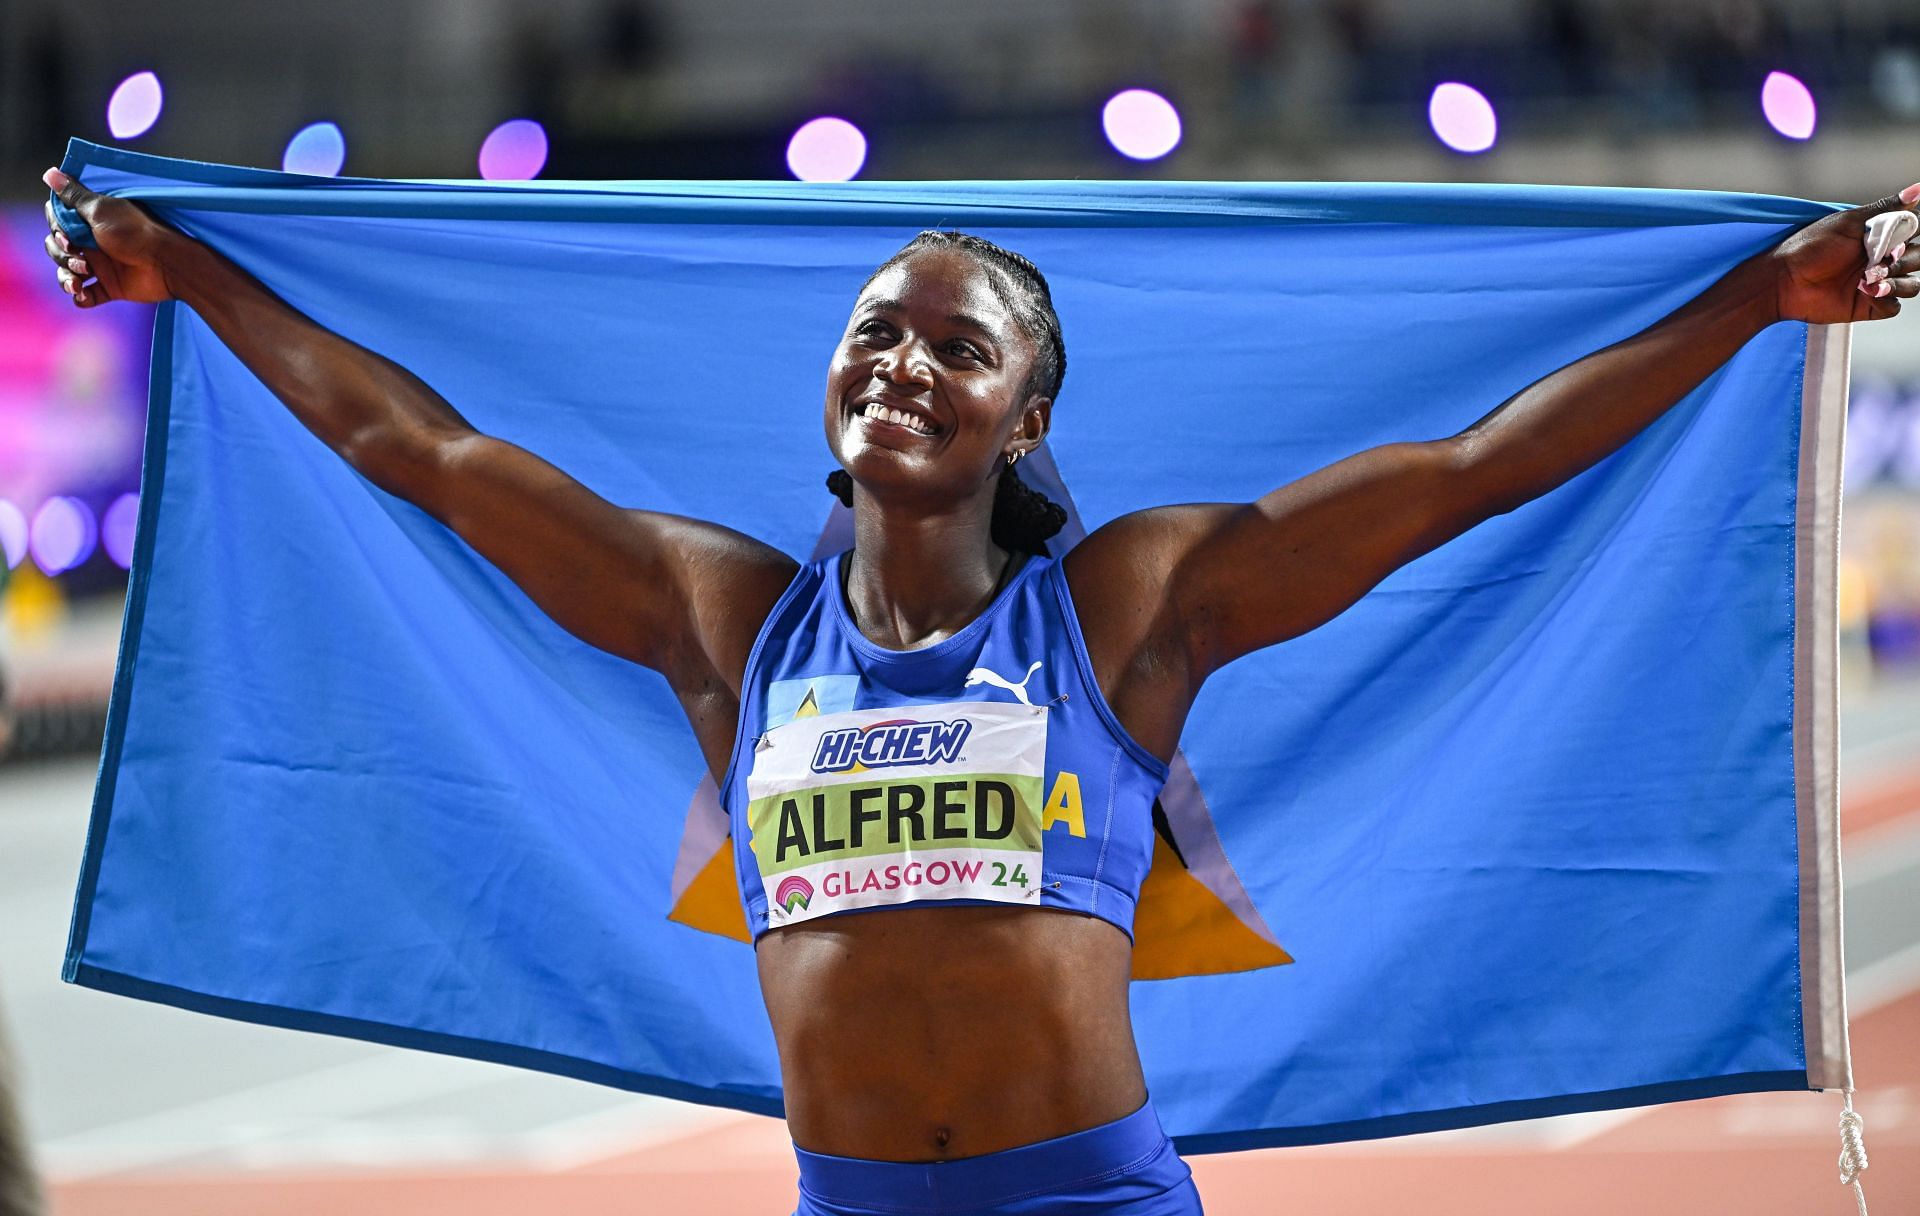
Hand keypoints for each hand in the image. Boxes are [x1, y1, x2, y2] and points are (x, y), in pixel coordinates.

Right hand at [40, 168, 174, 307]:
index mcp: (89, 222)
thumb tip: (49, 172)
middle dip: (61, 255)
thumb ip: (74, 195)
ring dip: (67, 278)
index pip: (56, 224)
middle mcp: (93, 242)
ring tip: (80, 281)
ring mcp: (101, 266)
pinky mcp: (110, 287)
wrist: (166, 263)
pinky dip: (80, 298)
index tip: (66, 235)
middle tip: (81, 260)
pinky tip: (83, 295)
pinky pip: (85, 297)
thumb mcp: (101, 209)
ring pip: (66, 273)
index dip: (56, 231)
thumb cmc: (135, 232)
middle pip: (57, 249)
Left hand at [1770, 183, 1919, 324]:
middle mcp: (1882, 259)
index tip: (1897, 235)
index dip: (1912, 233)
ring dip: (1898, 280)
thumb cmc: (1809, 247)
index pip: (1914, 232)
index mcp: (1880, 236)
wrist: (1783, 281)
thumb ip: (1886, 209)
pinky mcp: (1868, 305)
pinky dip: (1887, 299)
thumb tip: (1918, 188)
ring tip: (1870, 279)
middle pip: (1918, 258)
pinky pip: (1893, 307)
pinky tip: (1868, 292)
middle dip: (1905, 259)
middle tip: (1882, 260)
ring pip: (1912, 285)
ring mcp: (1877, 283)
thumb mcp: (1849, 222)